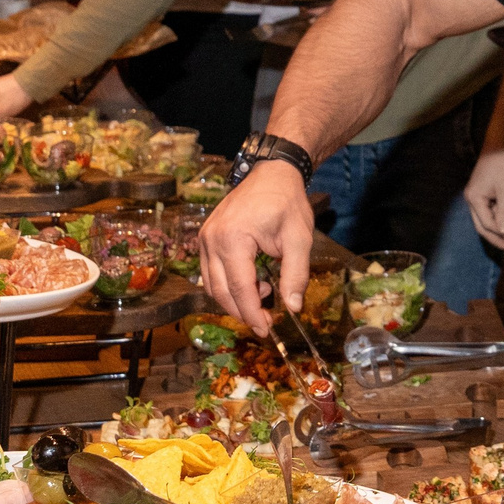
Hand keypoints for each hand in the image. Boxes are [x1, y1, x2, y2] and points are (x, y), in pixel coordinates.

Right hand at [200, 160, 313, 333]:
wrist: (272, 173)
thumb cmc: (287, 203)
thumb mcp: (299, 239)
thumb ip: (296, 275)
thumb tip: (292, 307)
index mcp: (233, 240)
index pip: (239, 289)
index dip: (252, 314)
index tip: (266, 330)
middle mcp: (211, 240)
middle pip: (220, 291)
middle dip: (243, 311)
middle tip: (266, 320)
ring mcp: (204, 238)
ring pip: (211, 285)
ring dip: (234, 298)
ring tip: (264, 291)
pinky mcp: (205, 237)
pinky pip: (209, 272)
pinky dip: (226, 285)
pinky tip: (251, 280)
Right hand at [464, 146, 503, 250]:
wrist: (502, 140)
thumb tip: (503, 233)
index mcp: (474, 198)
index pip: (487, 225)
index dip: (502, 234)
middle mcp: (471, 199)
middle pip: (482, 226)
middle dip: (497, 238)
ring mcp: (477, 196)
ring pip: (486, 219)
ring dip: (499, 229)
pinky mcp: (484, 192)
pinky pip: (490, 211)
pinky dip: (500, 219)